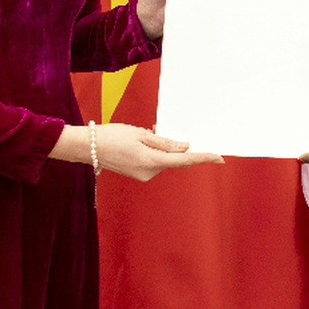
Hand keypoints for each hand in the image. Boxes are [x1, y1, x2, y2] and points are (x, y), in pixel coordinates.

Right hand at [92, 123, 222, 181]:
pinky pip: (154, 163)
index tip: (219, 157)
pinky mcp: (139, 176)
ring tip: (143, 134)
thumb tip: (185, 148)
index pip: (185, 160)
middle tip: (159, 131)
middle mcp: (150, 173)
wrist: (89, 148)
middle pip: (174, 160)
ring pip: (163, 161)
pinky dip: (153, 153)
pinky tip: (141, 143)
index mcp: (152, 161)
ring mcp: (144, 176)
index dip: (203, 158)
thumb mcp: (141, 134)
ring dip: (161, 149)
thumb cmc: (113, 136)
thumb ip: (165, 143)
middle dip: (174, 147)